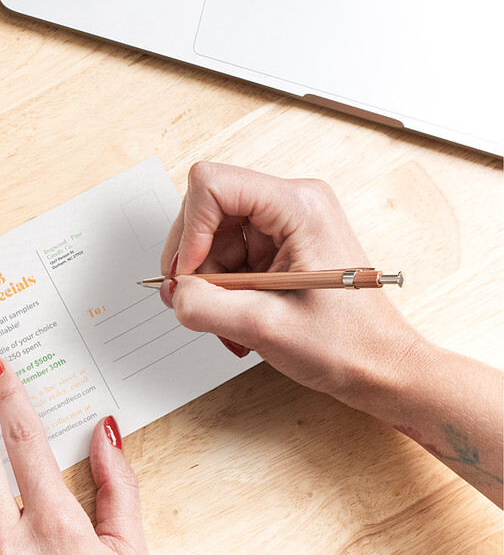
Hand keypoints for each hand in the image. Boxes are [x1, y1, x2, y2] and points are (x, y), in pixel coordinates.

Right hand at [158, 161, 421, 406]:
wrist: (383, 368)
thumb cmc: (349, 346)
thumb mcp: (265, 328)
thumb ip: (205, 306)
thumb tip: (172, 292)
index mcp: (299, 207)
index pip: (212, 185)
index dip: (189, 230)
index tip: (189, 273)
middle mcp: (293, 203)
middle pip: (207, 208)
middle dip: (194, 257)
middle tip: (201, 298)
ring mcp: (286, 222)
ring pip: (212, 232)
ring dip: (207, 276)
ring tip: (230, 312)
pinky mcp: (279, 243)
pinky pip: (226, 250)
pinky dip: (220, 283)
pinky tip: (239, 310)